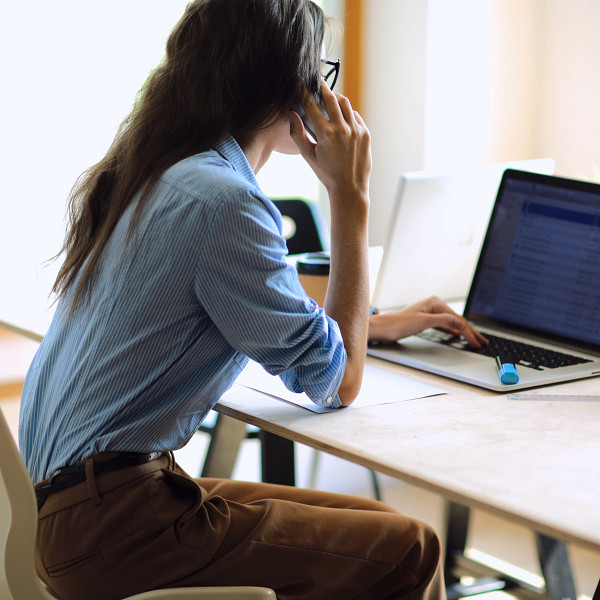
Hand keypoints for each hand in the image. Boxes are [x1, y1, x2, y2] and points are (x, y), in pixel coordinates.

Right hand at [289, 80, 370, 204]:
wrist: (349, 187)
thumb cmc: (327, 173)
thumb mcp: (308, 156)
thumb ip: (298, 134)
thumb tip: (291, 115)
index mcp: (325, 135)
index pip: (312, 106)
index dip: (304, 92)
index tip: (300, 84)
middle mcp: (342, 129)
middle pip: (331, 98)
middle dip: (323, 87)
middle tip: (318, 81)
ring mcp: (356, 130)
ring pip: (345, 104)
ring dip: (336, 98)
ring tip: (330, 99)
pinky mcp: (365, 133)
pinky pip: (355, 116)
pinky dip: (347, 113)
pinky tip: (341, 118)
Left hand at [368, 296, 487, 347]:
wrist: (381, 328)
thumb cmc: (397, 324)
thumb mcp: (423, 322)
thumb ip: (443, 321)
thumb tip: (459, 321)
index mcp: (435, 302)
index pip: (458, 319)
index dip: (469, 332)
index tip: (476, 342)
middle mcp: (433, 305)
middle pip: (457, 320)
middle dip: (470, 332)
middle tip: (482, 342)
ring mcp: (429, 313)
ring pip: (451, 324)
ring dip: (463, 332)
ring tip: (475, 340)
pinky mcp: (425, 321)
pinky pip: (444, 326)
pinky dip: (453, 331)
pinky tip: (457, 335)